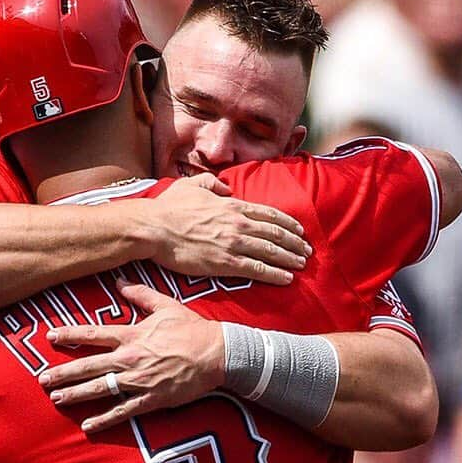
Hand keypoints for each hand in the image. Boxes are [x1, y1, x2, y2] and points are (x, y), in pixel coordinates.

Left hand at [40, 281, 224, 432]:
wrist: (218, 354)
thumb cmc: (193, 329)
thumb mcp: (167, 306)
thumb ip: (141, 295)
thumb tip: (121, 282)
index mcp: (132, 335)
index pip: (94, 334)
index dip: (70, 335)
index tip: (50, 337)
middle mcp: (130, 358)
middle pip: (89, 365)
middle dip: (64, 373)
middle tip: (42, 380)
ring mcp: (139, 380)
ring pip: (100, 388)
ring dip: (76, 394)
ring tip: (57, 399)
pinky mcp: (151, 399)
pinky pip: (123, 411)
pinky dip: (104, 419)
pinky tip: (87, 426)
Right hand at [134, 174, 310, 285]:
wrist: (154, 229)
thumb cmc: (168, 208)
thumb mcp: (192, 185)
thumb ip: (213, 184)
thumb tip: (226, 188)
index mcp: (232, 205)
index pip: (269, 214)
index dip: (288, 223)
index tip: (299, 231)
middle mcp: (238, 224)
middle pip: (276, 234)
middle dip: (295, 243)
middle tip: (307, 251)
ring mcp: (234, 244)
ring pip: (272, 252)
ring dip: (290, 259)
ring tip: (302, 264)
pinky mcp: (225, 263)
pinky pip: (258, 270)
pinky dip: (275, 274)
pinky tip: (287, 278)